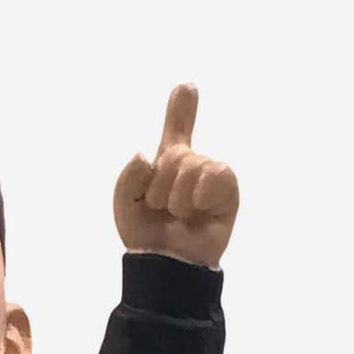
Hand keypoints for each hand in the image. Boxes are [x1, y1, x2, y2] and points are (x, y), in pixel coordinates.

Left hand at [113, 85, 238, 269]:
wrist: (166, 267)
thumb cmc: (147, 238)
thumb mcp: (126, 206)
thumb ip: (128, 177)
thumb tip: (146, 156)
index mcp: (167, 166)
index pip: (176, 131)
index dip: (181, 109)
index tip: (187, 86)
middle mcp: (191, 167)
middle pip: (174, 154)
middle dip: (160, 185)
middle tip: (161, 210)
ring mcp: (210, 178)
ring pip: (193, 164)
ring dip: (177, 197)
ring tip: (179, 216)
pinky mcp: (228, 192)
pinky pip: (217, 173)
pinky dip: (201, 191)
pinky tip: (197, 209)